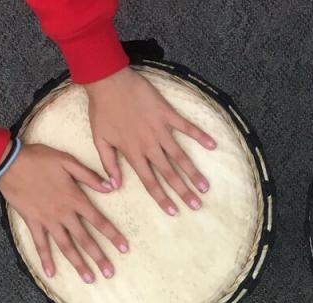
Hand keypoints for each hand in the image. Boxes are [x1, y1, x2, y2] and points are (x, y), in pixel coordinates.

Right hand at [0, 143, 127, 282]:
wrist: (9, 162)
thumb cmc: (39, 158)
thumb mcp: (68, 161)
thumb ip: (90, 176)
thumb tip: (111, 187)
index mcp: (75, 198)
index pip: (99, 221)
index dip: (113, 235)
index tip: (124, 249)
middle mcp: (63, 213)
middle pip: (85, 239)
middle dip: (99, 257)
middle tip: (110, 273)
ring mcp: (48, 220)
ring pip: (66, 246)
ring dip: (78, 264)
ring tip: (89, 279)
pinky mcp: (32, 222)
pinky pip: (40, 244)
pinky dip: (45, 259)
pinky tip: (51, 273)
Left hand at [85, 67, 215, 214]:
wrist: (107, 80)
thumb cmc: (101, 110)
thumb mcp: (99, 140)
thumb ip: (108, 164)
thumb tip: (114, 187)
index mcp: (133, 153)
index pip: (150, 182)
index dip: (162, 198)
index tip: (174, 211)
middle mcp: (149, 145)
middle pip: (169, 173)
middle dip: (184, 191)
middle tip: (196, 205)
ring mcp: (159, 129)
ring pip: (180, 155)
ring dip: (193, 172)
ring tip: (205, 186)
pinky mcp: (166, 113)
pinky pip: (186, 126)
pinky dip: (200, 135)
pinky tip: (212, 145)